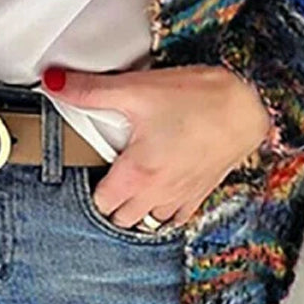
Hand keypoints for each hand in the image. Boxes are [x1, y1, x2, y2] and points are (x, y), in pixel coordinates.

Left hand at [43, 63, 272, 229]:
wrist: (249, 102)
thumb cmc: (198, 98)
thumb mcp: (136, 89)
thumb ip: (90, 90)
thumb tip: (54, 83)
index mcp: (138, 175)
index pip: (101, 202)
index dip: (90, 184)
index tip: (87, 165)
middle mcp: (160, 194)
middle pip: (123, 217)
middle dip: (111, 199)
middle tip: (106, 169)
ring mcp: (184, 196)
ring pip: (151, 219)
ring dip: (138, 206)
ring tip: (131, 177)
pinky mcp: (203, 190)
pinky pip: (178, 215)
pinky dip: (165, 207)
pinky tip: (163, 183)